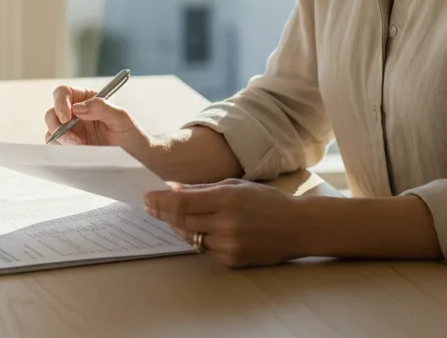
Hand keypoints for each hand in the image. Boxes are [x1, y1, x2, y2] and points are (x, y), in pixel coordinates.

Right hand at [43, 85, 148, 153]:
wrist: (136, 158)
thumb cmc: (131, 135)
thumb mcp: (121, 118)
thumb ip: (101, 107)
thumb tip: (78, 108)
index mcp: (87, 100)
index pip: (64, 93)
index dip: (61, 102)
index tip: (67, 116)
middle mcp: (75, 114)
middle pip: (51, 113)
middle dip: (57, 125)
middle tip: (73, 138)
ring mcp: (71, 132)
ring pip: (51, 131)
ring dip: (62, 139)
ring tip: (81, 146)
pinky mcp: (70, 148)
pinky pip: (56, 147)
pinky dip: (62, 150)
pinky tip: (79, 152)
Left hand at [144, 179, 307, 267]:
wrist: (298, 227)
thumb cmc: (267, 201)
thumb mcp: (236, 185)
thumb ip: (204, 189)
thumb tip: (173, 188)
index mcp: (227, 199)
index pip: (182, 202)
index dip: (161, 201)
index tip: (147, 198)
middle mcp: (226, 223)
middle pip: (181, 220)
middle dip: (163, 213)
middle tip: (151, 206)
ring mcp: (229, 244)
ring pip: (191, 237)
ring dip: (179, 226)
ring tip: (175, 216)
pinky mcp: (232, 260)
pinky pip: (205, 249)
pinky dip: (199, 238)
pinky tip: (202, 229)